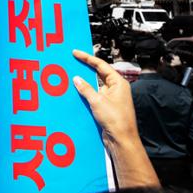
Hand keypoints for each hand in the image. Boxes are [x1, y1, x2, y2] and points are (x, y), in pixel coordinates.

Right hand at [72, 49, 159, 187]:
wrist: (121, 140)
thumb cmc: (115, 119)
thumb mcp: (97, 101)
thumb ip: (85, 88)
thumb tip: (76, 79)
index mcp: (118, 83)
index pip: (101, 66)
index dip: (87, 58)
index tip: (75, 52)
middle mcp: (116, 88)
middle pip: (99, 73)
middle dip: (85, 67)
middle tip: (72, 60)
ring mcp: (111, 98)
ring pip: (95, 85)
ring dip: (84, 81)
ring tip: (70, 74)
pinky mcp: (106, 107)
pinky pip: (94, 95)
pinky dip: (85, 92)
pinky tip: (75, 91)